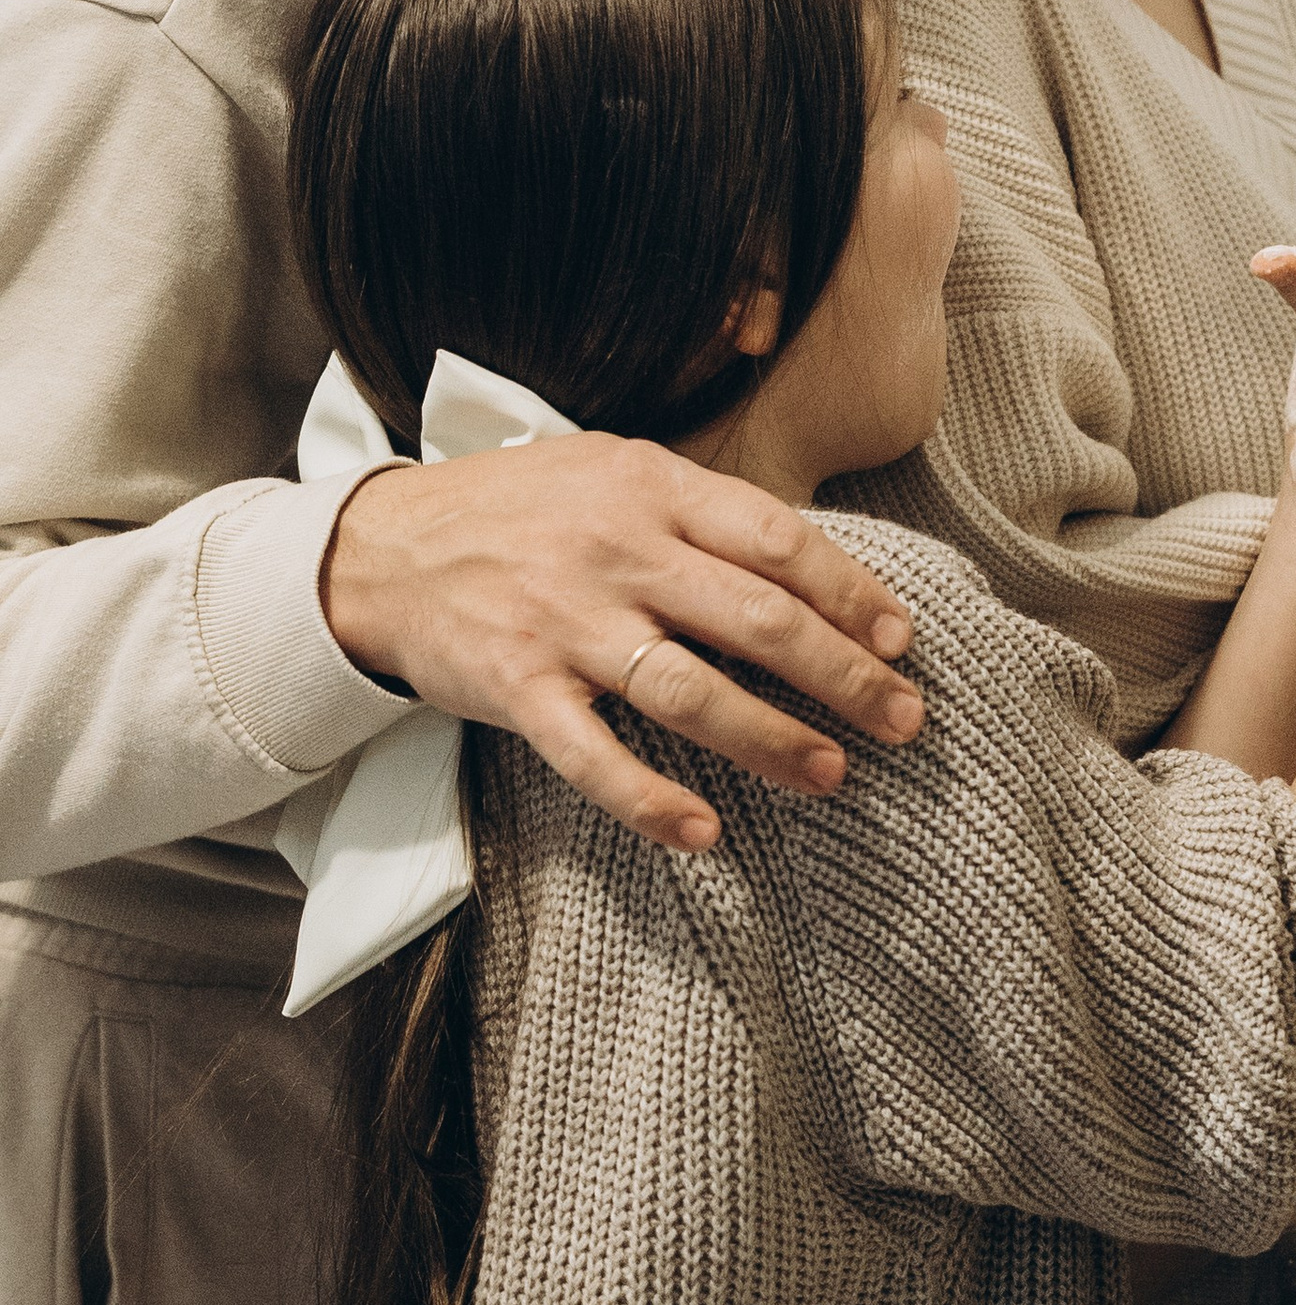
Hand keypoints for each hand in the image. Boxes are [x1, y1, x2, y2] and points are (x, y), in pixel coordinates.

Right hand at [320, 439, 924, 850]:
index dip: (850, 594)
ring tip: (833, 772)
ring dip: (773, 739)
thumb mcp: (613, 471)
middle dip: (844, 675)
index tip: (901, 639)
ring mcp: (567, 624)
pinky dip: (649, 800)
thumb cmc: (520, 510)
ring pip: (691, 691)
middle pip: (758, 619)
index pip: (778, 541)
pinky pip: (593, 756)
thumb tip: (809, 564)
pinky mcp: (517, 689)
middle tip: (904, 719)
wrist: (382, 547)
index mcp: (653, 489)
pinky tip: (703, 833)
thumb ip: (700, 511)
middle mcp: (618, 553)